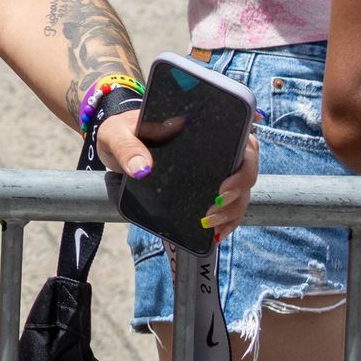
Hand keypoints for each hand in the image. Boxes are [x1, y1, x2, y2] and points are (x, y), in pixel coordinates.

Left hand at [93, 113, 258, 241]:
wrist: (114, 147)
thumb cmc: (120, 132)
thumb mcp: (115, 133)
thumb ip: (126, 146)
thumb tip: (142, 169)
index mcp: (200, 128)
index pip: (240, 138)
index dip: (245, 161)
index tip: (225, 184)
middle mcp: (214, 149)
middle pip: (246, 168)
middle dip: (239, 190)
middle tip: (216, 204)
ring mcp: (212, 171)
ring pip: (241, 191)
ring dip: (232, 210)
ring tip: (210, 223)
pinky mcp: (204, 190)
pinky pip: (227, 207)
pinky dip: (227, 222)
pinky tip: (216, 232)